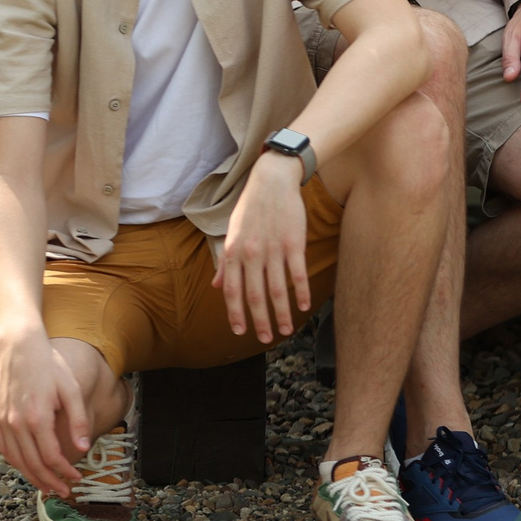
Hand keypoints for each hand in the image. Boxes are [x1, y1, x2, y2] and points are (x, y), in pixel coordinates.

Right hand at [0, 325, 92, 496]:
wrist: (20, 348)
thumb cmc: (50, 367)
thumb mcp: (72, 390)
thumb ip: (78, 420)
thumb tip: (84, 447)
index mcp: (37, 418)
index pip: (51, 456)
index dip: (64, 472)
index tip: (76, 479)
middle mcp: (17, 424)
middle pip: (32, 464)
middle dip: (49, 482)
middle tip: (63, 492)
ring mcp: (4, 422)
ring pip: (16, 460)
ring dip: (31, 477)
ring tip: (46, 486)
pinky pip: (5, 449)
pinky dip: (16, 463)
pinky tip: (28, 467)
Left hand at [216, 156, 310, 343]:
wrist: (271, 181)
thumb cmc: (250, 208)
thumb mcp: (232, 233)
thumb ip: (225, 262)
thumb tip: (217, 286)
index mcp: (233, 253)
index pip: (233, 291)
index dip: (236, 314)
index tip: (240, 332)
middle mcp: (251, 254)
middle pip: (255, 295)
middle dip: (260, 321)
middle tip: (266, 339)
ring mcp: (273, 249)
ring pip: (277, 289)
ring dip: (282, 313)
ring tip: (286, 330)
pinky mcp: (293, 243)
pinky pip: (297, 273)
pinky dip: (300, 292)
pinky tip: (303, 307)